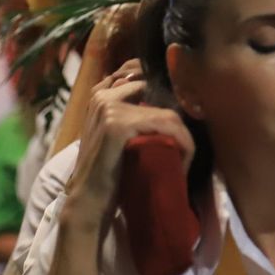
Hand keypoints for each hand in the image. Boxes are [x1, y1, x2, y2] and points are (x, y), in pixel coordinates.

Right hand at [66, 70, 192, 219]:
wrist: (88, 201)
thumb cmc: (106, 174)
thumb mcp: (114, 138)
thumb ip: (128, 115)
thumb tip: (162, 107)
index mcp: (100, 95)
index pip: (139, 73)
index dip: (166, 91)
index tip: (181, 118)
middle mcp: (102, 96)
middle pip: (159, 91)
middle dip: (178, 117)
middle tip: (187, 141)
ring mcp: (108, 107)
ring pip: (168, 113)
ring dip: (184, 138)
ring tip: (184, 158)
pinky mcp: (118, 123)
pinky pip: (167, 125)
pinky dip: (182, 144)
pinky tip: (183, 161)